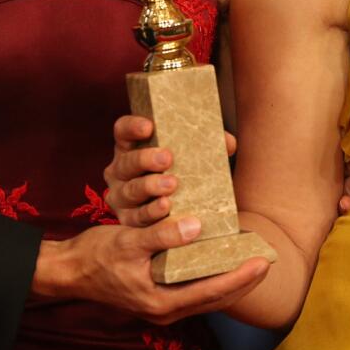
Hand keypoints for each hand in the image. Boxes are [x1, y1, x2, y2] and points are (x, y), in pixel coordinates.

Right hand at [33, 218, 267, 323]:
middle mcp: (166, 309)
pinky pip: (193, 289)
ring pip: (206, 295)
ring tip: (248, 259)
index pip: (213, 291)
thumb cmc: (94, 256)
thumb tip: (197, 227)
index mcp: (162, 302)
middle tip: (266, 259)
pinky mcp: (157, 296)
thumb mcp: (127, 241)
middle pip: (216, 298)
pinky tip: (215, 259)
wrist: (68, 270)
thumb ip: (162, 236)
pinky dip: (209, 275)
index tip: (263, 261)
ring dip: (229, 279)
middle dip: (243, 280)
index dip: (241, 277)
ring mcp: (161, 305)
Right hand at [103, 116, 234, 226]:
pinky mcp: (128, 222)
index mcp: (130, 149)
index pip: (123, 132)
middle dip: (145, 159)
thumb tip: (228, 143)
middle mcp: (120, 172)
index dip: (132, 127)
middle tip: (167, 158)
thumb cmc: (178, 176)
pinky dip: (152, 213)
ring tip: (171, 184)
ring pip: (130, 191)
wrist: (169, 219)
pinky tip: (167, 208)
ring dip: (149, 187)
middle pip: (126, 162)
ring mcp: (121, 197)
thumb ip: (205, 148)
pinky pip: (138, 218)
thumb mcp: (185, 160)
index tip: (149, 126)